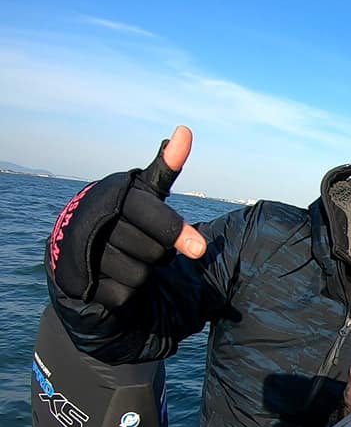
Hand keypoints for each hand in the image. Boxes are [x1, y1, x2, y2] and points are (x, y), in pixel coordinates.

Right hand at [46, 126, 206, 307]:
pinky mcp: (75, 281)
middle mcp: (91, 218)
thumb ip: (165, 168)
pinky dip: (125, 293)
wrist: (74, 257)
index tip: (200, 250)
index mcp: (112, 194)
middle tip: (145, 246)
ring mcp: (80, 250)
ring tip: (125, 260)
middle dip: (158, 255)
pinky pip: (122, 295)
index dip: (176, 231)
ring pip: (139, 275)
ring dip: (141, 275)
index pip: (152, 214)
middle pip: (154, 252)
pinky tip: (110, 279)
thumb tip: (185, 131)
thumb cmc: (123, 221)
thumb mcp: (145, 193)